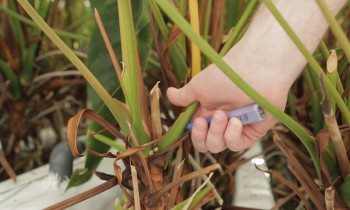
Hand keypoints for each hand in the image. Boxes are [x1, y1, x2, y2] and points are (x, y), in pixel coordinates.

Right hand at [167, 47, 289, 152]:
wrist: (254, 68)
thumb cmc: (225, 74)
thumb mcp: (198, 86)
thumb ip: (184, 96)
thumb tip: (168, 94)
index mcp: (208, 111)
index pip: (198, 133)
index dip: (196, 134)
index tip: (198, 122)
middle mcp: (222, 121)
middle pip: (208, 145)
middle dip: (204, 136)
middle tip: (207, 120)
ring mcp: (238, 126)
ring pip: (221, 146)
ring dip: (218, 134)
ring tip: (224, 115)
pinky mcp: (253, 130)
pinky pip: (238, 145)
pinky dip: (233, 136)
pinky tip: (236, 121)